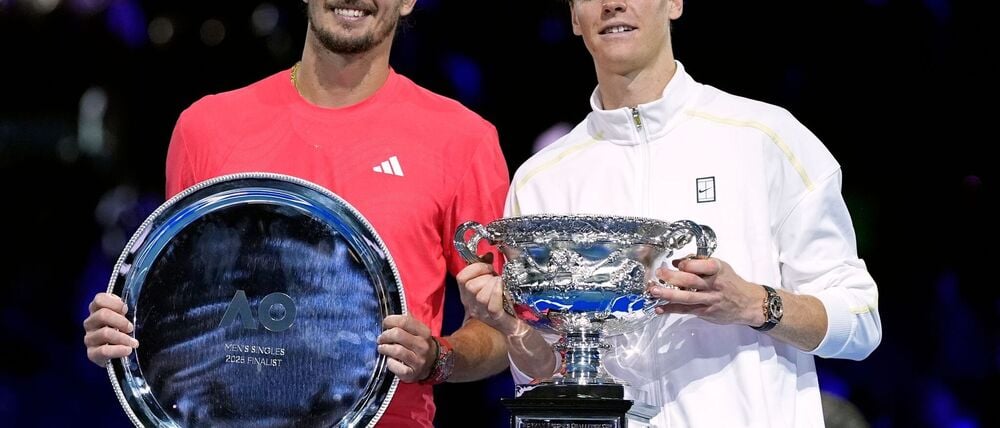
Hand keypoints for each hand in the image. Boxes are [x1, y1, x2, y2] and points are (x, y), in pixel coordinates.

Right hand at [83, 292, 138, 366]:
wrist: (115, 355)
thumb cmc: (120, 331)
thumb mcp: (122, 317)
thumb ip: (121, 310)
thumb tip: (125, 308)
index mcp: (96, 310)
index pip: (99, 299)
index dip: (114, 303)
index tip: (125, 310)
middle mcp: (90, 323)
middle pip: (102, 315)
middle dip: (121, 321)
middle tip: (130, 328)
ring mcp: (89, 338)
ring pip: (105, 333)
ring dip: (123, 338)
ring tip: (133, 342)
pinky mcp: (91, 354)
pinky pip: (103, 351)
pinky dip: (118, 350)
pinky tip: (128, 350)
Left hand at [377, 314, 436, 381]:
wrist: (434, 364)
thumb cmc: (420, 343)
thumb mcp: (418, 330)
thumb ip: (407, 320)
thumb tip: (392, 308)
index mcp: (424, 332)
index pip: (404, 321)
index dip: (390, 321)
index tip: (384, 324)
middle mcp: (423, 346)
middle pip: (398, 334)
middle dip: (384, 335)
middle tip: (380, 338)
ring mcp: (418, 361)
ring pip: (395, 350)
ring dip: (384, 348)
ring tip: (381, 348)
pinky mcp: (412, 374)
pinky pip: (395, 366)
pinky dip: (389, 363)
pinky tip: (389, 360)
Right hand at [456, 257, 517, 334]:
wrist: (510, 325)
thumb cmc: (500, 300)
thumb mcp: (490, 281)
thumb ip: (487, 267)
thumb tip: (488, 254)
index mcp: (467, 293)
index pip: (461, 277)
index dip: (474, 268)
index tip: (488, 265)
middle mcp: (471, 304)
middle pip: (470, 286)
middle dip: (485, 276)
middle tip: (496, 276)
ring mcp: (483, 313)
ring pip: (480, 296)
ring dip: (492, 285)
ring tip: (500, 283)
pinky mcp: (496, 319)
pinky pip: (492, 306)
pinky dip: (497, 294)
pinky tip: (502, 287)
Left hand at [646, 257, 761, 325]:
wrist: (748, 303)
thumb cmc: (731, 282)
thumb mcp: (720, 266)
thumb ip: (699, 262)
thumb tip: (677, 262)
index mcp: (717, 269)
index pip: (700, 265)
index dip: (686, 264)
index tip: (676, 264)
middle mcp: (713, 285)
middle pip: (690, 281)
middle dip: (672, 277)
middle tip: (659, 274)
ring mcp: (709, 300)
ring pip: (686, 297)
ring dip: (667, 295)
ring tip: (653, 291)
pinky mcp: (705, 312)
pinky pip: (686, 310)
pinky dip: (671, 309)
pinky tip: (659, 308)